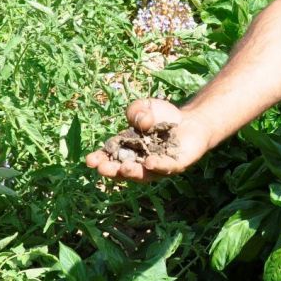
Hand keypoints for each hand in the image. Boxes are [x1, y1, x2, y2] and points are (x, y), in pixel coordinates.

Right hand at [84, 98, 212, 182]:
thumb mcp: (144, 107)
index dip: (100, 159)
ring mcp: (158, 166)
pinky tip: (149, 163)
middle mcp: (141, 161)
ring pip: (144, 174)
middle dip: (113, 170)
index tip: (90, 160)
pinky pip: (166, 167)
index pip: (111, 156)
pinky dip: (158, 165)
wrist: (191, 119)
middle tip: (102, 168)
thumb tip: (141, 122)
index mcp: (128, 148)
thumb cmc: (164, 115)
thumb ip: (136, 111)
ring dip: (133, 172)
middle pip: (124, 169)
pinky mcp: (176, 165)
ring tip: (124, 169)